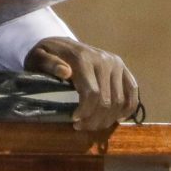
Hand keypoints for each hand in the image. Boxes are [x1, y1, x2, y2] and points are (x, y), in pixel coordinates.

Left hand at [25, 38, 139, 134]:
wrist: (61, 44)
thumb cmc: (47, 55)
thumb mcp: (38, 57)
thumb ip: (48, 63)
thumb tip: (65, 72)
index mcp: (83, 58)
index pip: (93, 94)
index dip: (86, 112)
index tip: (74, 121)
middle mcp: (104, 60)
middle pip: (107, 101)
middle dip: (95, 120)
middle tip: (82, 127)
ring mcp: (116, 63)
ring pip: (120, 100)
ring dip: (109, 119)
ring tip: (94, 124)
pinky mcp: (122, 68)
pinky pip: (132, 91)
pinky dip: (128, 108)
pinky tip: (117, 118)